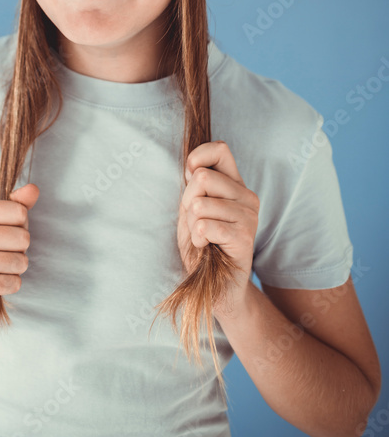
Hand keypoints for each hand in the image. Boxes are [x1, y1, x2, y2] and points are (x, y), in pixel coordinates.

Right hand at [0, 183, 39, 321]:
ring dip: (16, 268)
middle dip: (20, 249)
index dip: (21, 225)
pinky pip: (13, 283)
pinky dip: (10, 284)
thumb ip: (17, 204)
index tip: (4, 233)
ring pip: (20, 262)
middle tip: (1, 254)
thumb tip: (34, 189)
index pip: (20, 212)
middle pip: (23, 238)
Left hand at [176, 141, 258, 318]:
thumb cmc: (203, 246)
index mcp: (235, 185)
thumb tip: (193, 168)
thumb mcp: (192, 209)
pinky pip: (204, 226)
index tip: (190, 180)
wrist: (217, 287)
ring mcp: (249, 217)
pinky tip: (207, 248)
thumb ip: (195, 186)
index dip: (196, 158)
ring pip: (199, 204)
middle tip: (197, 222)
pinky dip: (197, 239)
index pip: (220, 149)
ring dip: (192, 225)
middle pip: (202, 177)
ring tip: (204, 238)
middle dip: (188, 201)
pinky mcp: (244, 238)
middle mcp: (247, 197)